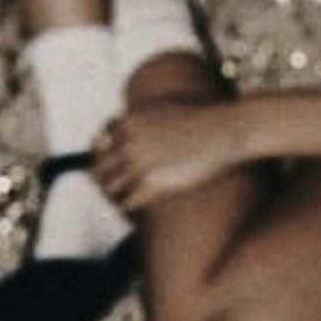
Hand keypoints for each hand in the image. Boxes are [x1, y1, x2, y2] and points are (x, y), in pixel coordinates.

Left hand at [92, 99, 242, 211]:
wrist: (222, 131)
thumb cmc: (200, 119)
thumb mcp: (163, 107)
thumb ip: (142, 116)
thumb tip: (129, 123)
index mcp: (128, 123)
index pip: (99, 146)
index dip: (104, 160)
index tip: (111, 170)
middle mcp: (127, 143)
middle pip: (98, 169)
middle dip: (104, 181)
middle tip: (113, 191)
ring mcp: (138, 164)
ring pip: (108, 189)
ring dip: (114, 198)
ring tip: (123, 204)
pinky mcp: (151, 184)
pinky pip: (126, 204)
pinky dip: (127, 210)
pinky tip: (136, 212)